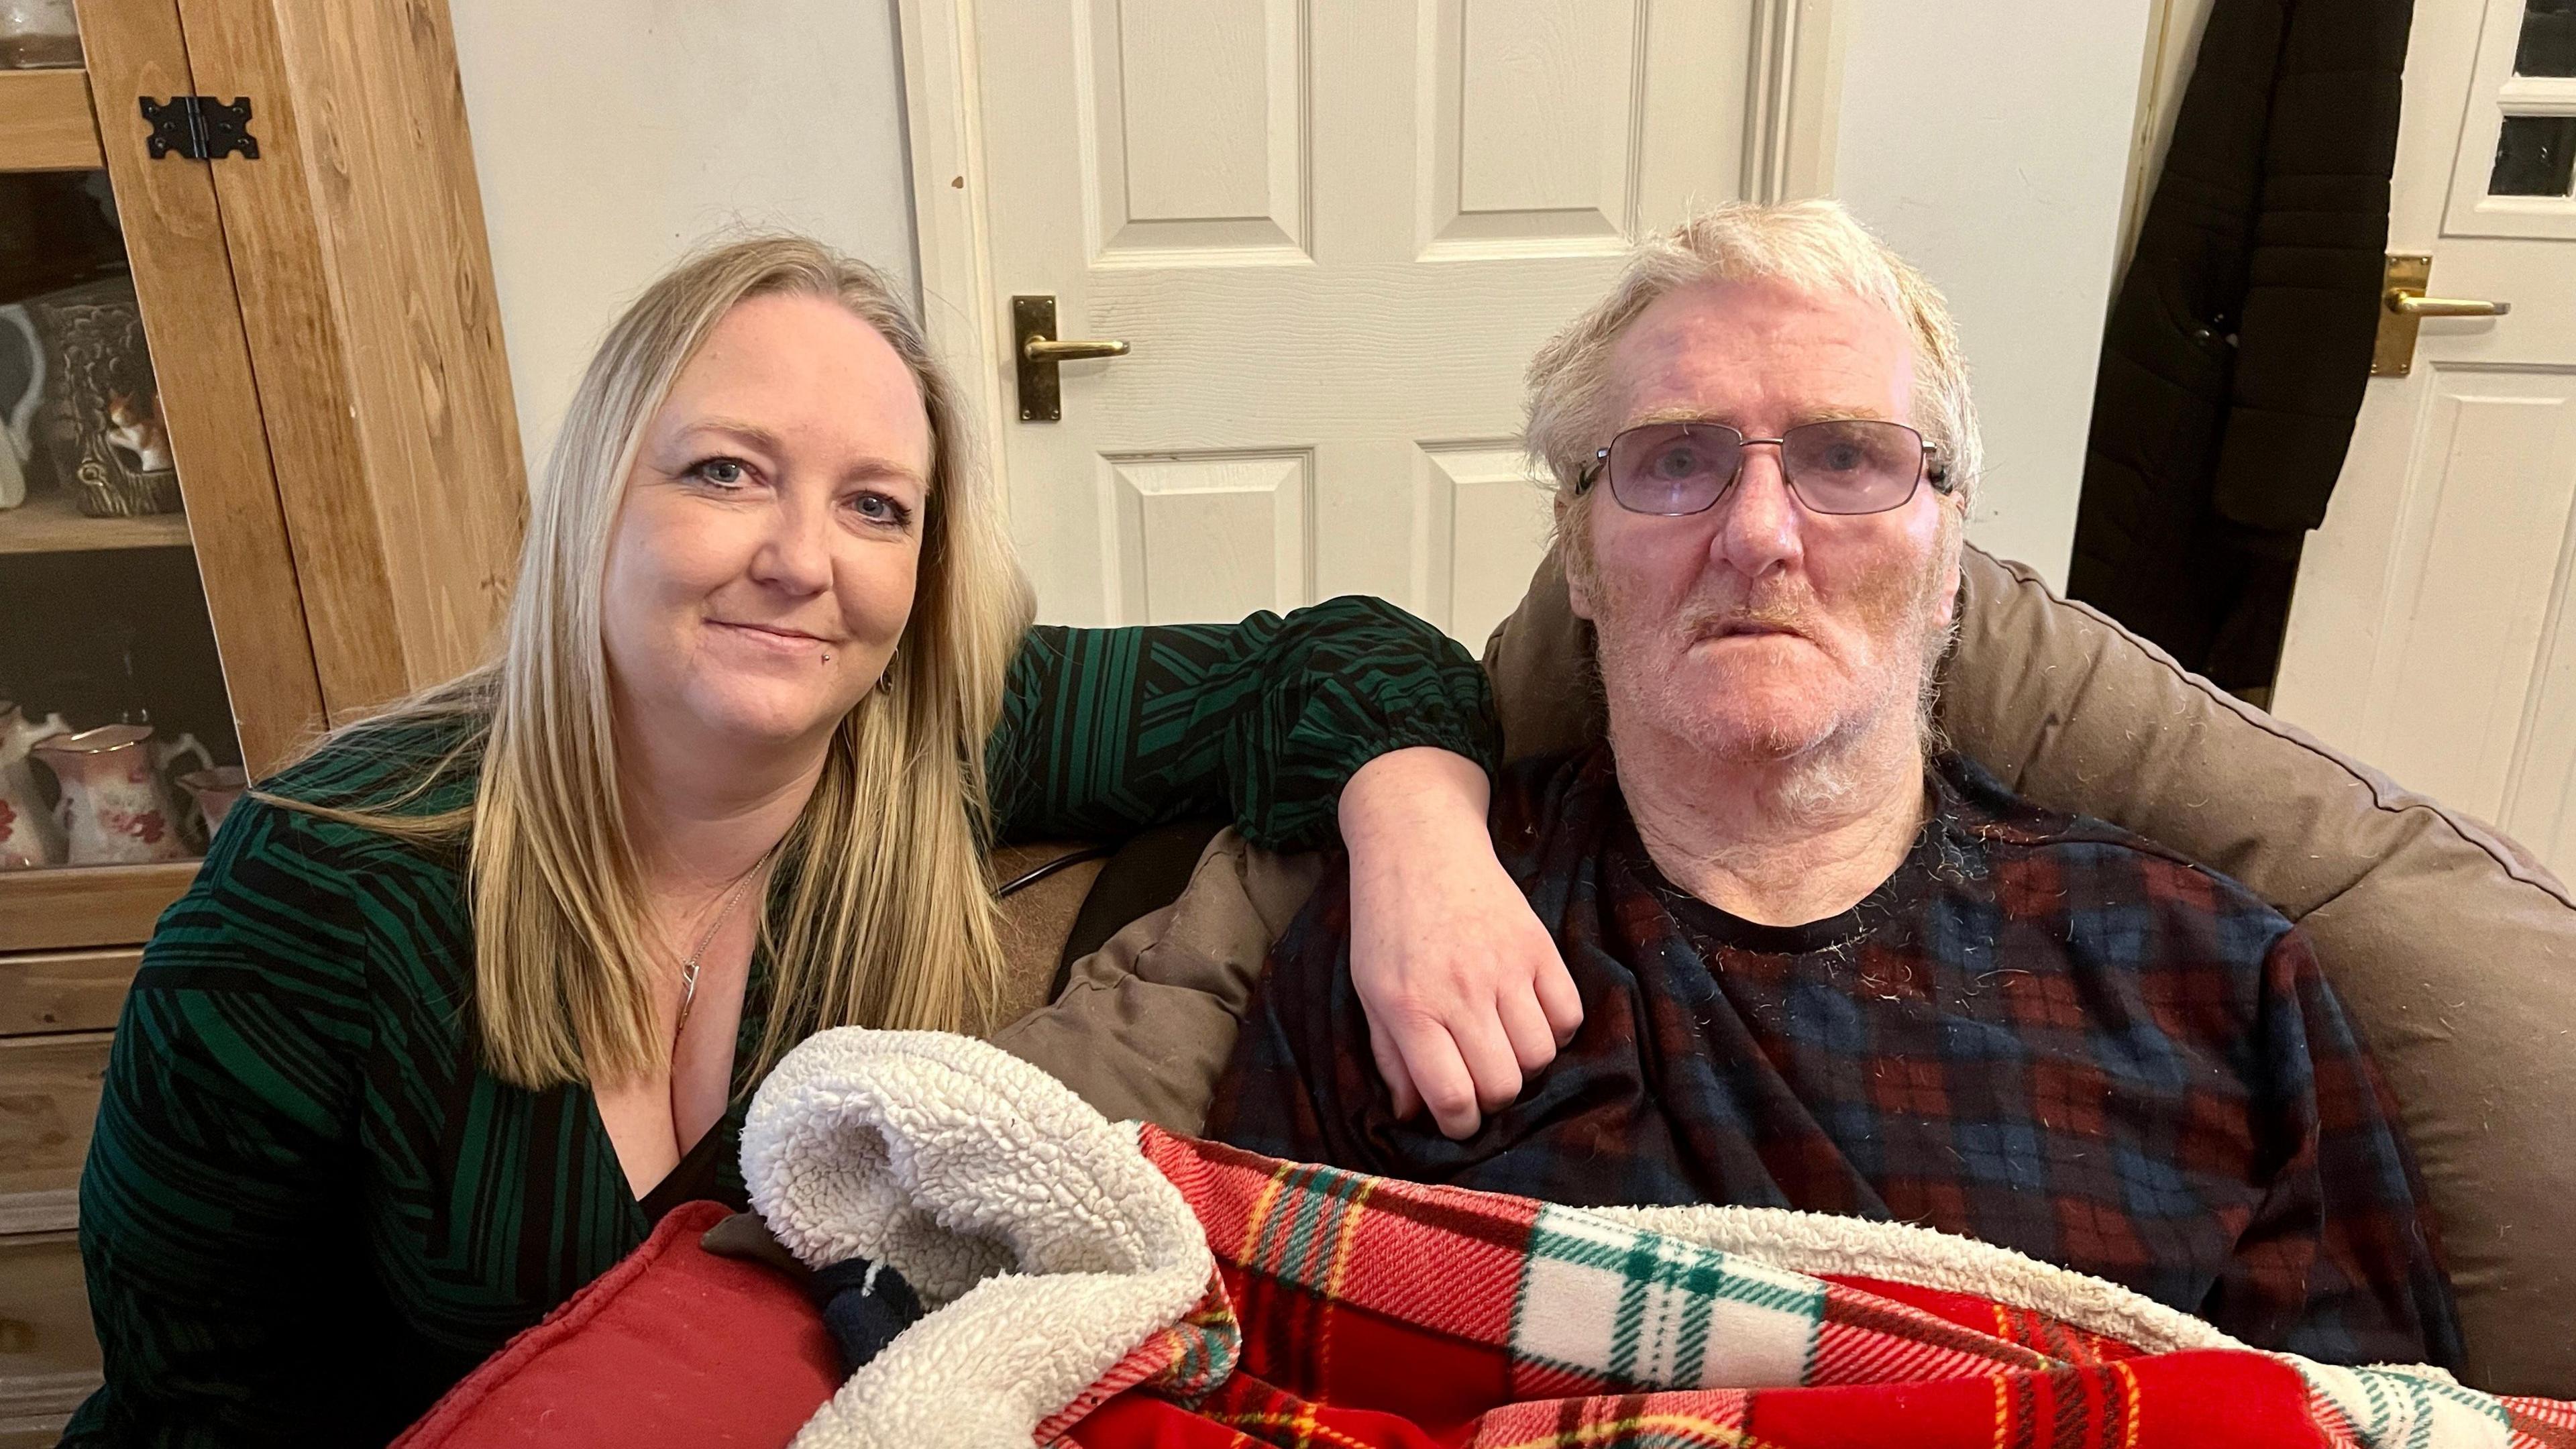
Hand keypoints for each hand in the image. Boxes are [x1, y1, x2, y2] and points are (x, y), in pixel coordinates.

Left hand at [1339, 748, 1582, 1138]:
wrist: (1419, 843)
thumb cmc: (1386, 922)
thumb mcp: (1369, 990)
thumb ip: (1391, 1054)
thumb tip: (1413, 1113)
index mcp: (1411, 1008)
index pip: (1453, 1097)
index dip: (1459, 1124)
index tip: (1457, 1118)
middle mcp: (1461, 992)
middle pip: (1503, 1085)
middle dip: (1492, 1099)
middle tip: (1478, 1079)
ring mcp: (1506, 968)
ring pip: (1540, 1056)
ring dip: (1524, 1065)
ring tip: (1504, 1045)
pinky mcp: (1539, 946)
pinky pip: (1569, 1015)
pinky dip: (1557, 1030)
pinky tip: (1531, 1017)